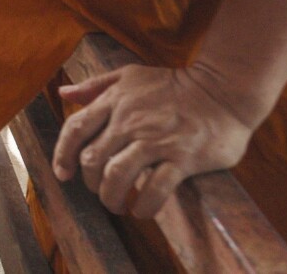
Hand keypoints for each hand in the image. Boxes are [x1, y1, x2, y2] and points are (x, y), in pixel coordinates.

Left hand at [52, 64, 253, 218]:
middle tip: (101, 191)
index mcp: (115, 101)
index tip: (63, 174)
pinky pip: (155, 188)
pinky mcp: (182, 157)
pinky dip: (144, 205)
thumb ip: (96, 85)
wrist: (224, 90)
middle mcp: (130, 121)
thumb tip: (64, 93)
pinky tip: (142, 210)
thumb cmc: (175, 85)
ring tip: (118, 205)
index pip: (75, 129)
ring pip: (116, 175)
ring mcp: (156, 140)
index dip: (63, 154)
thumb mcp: (130, 75)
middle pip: (92, 158)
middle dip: (90, 182)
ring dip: (111, 197)